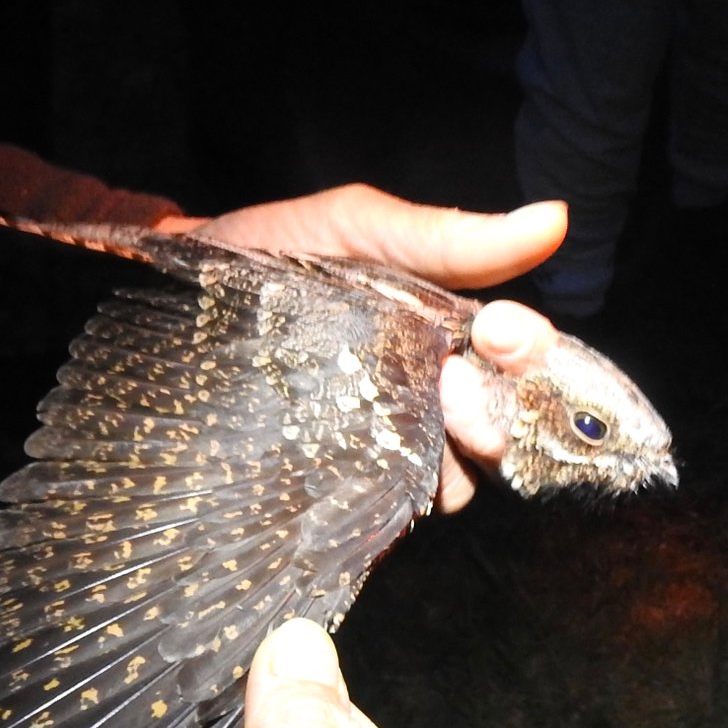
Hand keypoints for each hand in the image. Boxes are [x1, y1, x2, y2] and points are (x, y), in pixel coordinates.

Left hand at [159, 184, 567, 511]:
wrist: (174, 300)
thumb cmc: (266, 252)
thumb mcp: (351, 228)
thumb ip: (441, 237)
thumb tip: (553, 219)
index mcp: (445, 328)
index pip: (521, 355)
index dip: (528, 352)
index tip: (503, 333)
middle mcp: (427, 390)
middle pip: (501, 426)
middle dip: (496, 416)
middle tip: (452, 394)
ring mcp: (385, 441)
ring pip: (456, 475)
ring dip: (453, 465)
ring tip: (411, 438)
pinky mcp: (340, 483)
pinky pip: (390, 507)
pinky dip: (398, 503)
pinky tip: (375, 482)